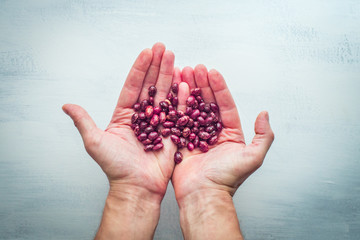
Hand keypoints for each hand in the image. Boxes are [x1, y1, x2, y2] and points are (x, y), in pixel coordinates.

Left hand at [62, 43, 180, 238]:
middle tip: (164, 48)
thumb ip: (84, 121)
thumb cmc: (116, 168)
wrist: (137, 187)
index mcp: (125, 115)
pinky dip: (182, 96)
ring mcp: (159, 122)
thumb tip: (67, 105)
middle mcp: (143, 116)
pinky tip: (185, 82)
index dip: (140, 69)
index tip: (147, 52)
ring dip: (170, 75)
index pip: (133, 86)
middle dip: (157, 66)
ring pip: (165, 94)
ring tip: (174, 58)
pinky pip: (179, 111)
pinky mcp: (173, 131)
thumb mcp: (95, 142)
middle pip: (151, 85)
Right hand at [172, 65, 273, 238]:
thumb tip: (265, 114)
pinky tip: (173, 91)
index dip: (219, 87)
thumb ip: (263, 136)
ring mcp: (195, 134)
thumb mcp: (253, 157)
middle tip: (195, 67)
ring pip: (191, 107)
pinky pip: (178, 118)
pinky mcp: (180, 140)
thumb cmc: (227, 179)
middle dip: (202, 83)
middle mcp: (212, 131)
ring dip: (188, 89)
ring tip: (182, 73)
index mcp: (229, 132)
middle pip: (207, 102)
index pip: (224, 104)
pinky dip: (176, 104)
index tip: (212, 71)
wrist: (203, 194)